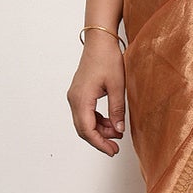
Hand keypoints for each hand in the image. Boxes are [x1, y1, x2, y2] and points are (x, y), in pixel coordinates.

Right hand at [67, 35, 125, 155]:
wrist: (100, 41)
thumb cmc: (107, 59)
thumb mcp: (117, 86)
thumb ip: (117, 110)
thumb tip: (119, 130)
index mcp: (81, 98)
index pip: (87, 129)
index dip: (99, 143)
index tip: (112, 150)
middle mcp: (74, 99)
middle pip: (83, 128)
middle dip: (99, 140)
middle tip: (115, 147)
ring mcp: (75, 96)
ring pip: (84, 122)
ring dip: (99, 130)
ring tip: (117, 133)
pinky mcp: (80, 94)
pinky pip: (86, 113)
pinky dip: (97, 121)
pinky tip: (110, 122)